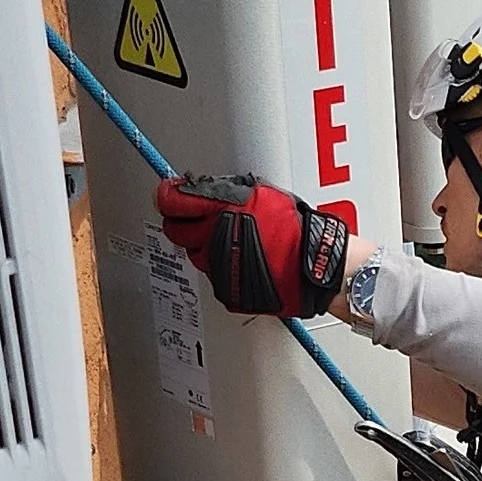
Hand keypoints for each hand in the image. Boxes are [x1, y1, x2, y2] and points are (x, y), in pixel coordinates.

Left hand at [154, 174, 351, 316]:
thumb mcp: (260, 194)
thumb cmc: (296, 229)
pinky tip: (244, 261)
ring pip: (195, 255)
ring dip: (205, 247)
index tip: (169, 195)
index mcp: (220, 208)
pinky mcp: (225, 288)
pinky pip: (215, 275)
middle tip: (198, 221)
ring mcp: (217, 266)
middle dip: (183, 224)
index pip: (170, 201)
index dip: (167, 197)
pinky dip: (225, 268)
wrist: (314, 266)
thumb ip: (225, 193)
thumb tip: (202, 191)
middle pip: (175, 231)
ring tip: (233, 242)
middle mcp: (212, 238)